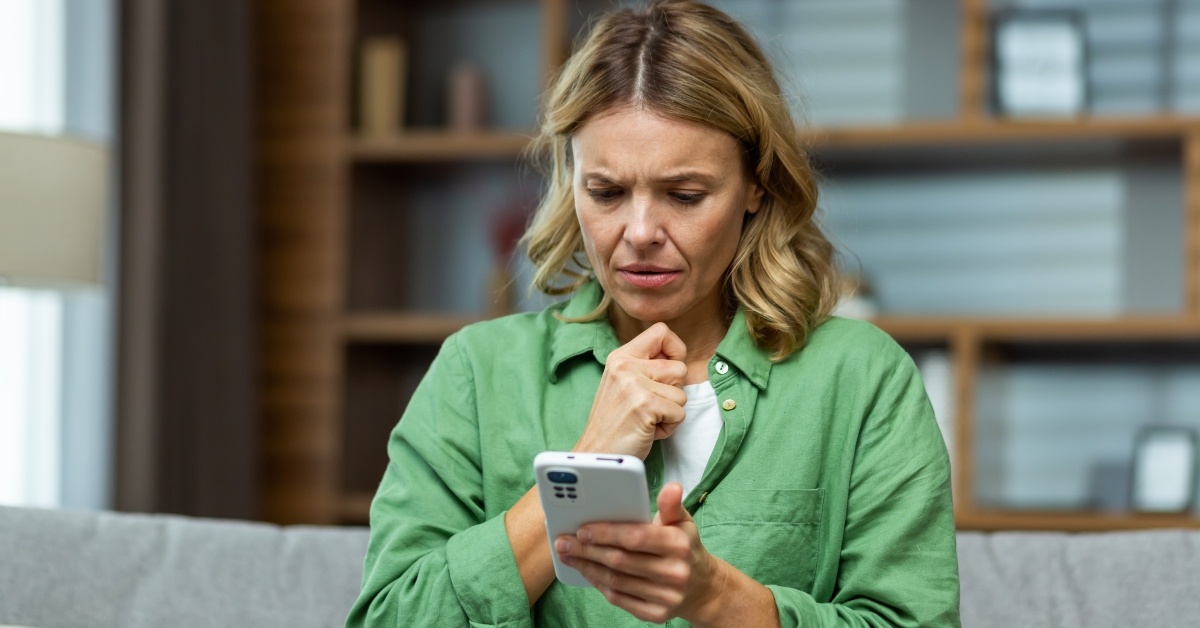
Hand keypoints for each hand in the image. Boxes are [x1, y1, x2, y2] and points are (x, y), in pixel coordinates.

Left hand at [554, 483, 726, 624]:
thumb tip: (671, 487)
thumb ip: (671, 505)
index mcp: (678, 545)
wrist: (704, 588)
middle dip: (587, 550)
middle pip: (620, 560)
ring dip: (587, 567)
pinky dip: (599, 584)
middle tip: (563, 542)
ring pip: (616, 581)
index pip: (635, 538)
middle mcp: (674, 572)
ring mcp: (665, 596)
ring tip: (568, 555)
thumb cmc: (685, 548)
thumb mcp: (683, 523)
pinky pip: (619, 598)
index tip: (581, 529)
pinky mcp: (656, 614)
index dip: (606, 533)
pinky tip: (586, 572)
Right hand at [573, 322, 687, 459]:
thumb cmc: (615, 423)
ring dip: (670, 412)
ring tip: (647, 419)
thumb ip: (646, 366)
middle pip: (680, 367)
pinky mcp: (645, 405)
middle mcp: (626, 365)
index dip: (675, 350)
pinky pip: (680, 413)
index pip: (661, 331)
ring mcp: (635, 384)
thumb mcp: (623, 383)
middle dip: (672, 392)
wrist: (596, 455)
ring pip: (682, 394)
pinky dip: (669, 427)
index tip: (668, 370)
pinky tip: (648, 430)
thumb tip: (677, 356)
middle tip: (650, 406)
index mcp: (621, 356)